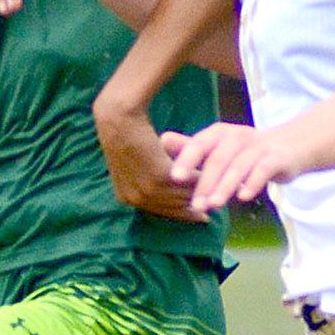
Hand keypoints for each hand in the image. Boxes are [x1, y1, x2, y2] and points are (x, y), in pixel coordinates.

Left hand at [93, 93, 203, 221]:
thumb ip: (149, 176)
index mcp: (125, 197)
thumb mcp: (135, 163)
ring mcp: (146, 190)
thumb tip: (168, 184)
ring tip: (214, 197)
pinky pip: (184, 185)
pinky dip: (198, 183)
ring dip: (197, 197)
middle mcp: (134, 198)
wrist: (119, 118)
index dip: (178, 214)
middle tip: (207, 216)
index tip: (196, 216)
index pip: (158, 211)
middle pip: (170, 209)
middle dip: (190, 212)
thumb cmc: (125, 135)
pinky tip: (209, 180)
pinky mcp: (159, 178)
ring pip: (179, 198)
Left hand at [164, 121, 304, 215]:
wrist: (291, 147)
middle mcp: (238, 136)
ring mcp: (259, 146)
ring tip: (214, 205)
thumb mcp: (218, 149)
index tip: (175, 178)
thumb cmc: (246, 152)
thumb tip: (164, 139)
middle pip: (218, 158)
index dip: (187, 160)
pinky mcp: (277, 158)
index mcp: (220, 133)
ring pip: (239, 166)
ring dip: (226, 187)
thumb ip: (192, 148)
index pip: (200, 144)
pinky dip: (253, 183)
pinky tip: (244, 198)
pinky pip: (264, 169)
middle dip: (205, 183)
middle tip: (195, 205)